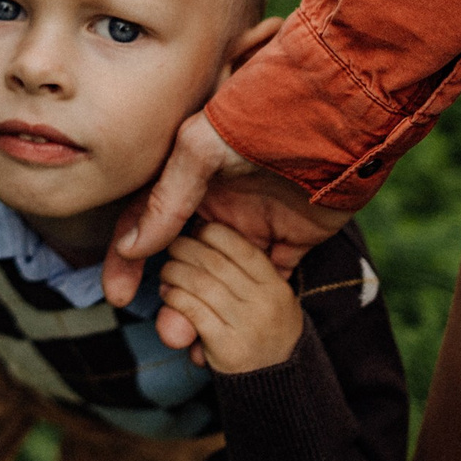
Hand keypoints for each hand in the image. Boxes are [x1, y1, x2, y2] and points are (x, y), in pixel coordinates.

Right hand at [102, 109, 348, 338]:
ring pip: (220, 279)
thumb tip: (133, 245)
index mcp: (187, 177)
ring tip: (196, 345)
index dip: (127, 261)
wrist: (340, 115)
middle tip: (170, 334)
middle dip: (170, 299)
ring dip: (204, 312)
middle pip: (181, 261)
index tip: (119, 295)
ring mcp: (254, 222)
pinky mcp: (292, 239)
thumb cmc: (263, 117)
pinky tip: (235, 336)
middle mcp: (217, 203)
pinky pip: (265, 281)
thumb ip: (167, 197)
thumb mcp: (200, 148)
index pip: (145, 224)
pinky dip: (248, 309)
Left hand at [158, 220, 303, 372]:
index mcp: (276, 287)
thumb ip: (244, 275)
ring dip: (174, 272)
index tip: (196, 231)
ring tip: (167, 273)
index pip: (241, 248)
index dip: (212, 233)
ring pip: (200, 283)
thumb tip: (202, 237)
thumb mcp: (271, 301)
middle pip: (215, 262)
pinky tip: (168, 295)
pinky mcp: (227, 346)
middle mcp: (264, 303)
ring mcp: (247, 325)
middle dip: (185, 249)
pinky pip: (193, 311)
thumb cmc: (265, 335)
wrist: (277, 386)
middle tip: (172, 249)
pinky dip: (174, 298)